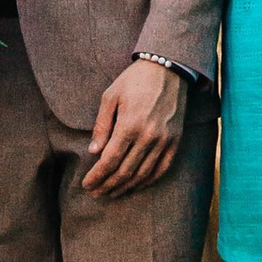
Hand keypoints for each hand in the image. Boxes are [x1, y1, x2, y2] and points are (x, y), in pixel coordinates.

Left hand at [82, 57, 184, 199]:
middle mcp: (148, 137)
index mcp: (129, 125)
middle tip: (95, 193)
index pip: (109, 161)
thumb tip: (93, 152)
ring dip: (125, 187)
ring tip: (111, 193)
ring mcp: (164, 141)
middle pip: (125, 172)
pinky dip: (147, 181)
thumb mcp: (110, 97)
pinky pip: (161, 169)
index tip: (86, 185)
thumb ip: (101, 126)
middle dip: (107, 186)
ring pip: (143, 174)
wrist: (168, 68)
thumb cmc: (134, 80)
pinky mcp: (175, 141)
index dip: (96, 176)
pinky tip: (136, 186)